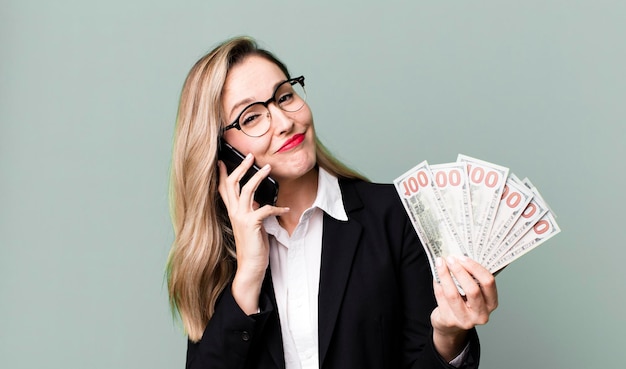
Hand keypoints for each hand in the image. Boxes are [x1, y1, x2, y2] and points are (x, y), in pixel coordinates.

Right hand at [217, 153, 288, 313]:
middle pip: (232, 184)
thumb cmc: (252, 246)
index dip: (222, 174)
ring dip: (258, 176)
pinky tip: (286, 208)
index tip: (222, 160)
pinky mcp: (251, 224)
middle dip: (241, 167)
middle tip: (250, 155)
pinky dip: (277, 206)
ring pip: (247, 190)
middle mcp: (234, 213)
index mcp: (232, 212)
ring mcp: (241, 218)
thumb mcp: (251, 225)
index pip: (223, 189)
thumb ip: (251, 212)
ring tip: (267, 168)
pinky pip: (265, 209)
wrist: (250, 267)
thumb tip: (257, 201)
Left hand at [430, 256, 497, 360]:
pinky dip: (438, 283)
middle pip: (472, 289)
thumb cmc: (464, 301)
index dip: (475, 268)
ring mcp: (465, 320)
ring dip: (445, 275)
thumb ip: (472, 276)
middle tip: (451, 259)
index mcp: (491, 303)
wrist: (451, 324)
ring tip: (440, 263)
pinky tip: (436, 275)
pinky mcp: (449, 320)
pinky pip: (441, 297)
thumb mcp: (473, 291)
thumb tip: (460, 255)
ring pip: (453, 294)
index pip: (488, 282)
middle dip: (460, 271)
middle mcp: (481, 314)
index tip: (463, 257)